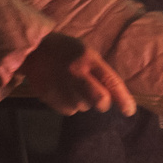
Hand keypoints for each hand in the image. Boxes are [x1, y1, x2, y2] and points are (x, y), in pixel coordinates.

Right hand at [19, 32, 134, 115]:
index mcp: (88, 58)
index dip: (122, 98)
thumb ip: (100, 72)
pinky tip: (62, 90)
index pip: (110, 81)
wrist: (33, 51)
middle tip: (100, 99)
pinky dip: (69, 104)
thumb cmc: (67, 52)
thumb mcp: (86, 54)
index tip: (129, 111)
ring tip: (72, 85)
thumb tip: (115, 96)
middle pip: (98, 99)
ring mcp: (61, 86)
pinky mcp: (49, 97)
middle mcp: (75, 72)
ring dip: (83, 101)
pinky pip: (69, 110)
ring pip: (83, 106)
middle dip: (102, 103)